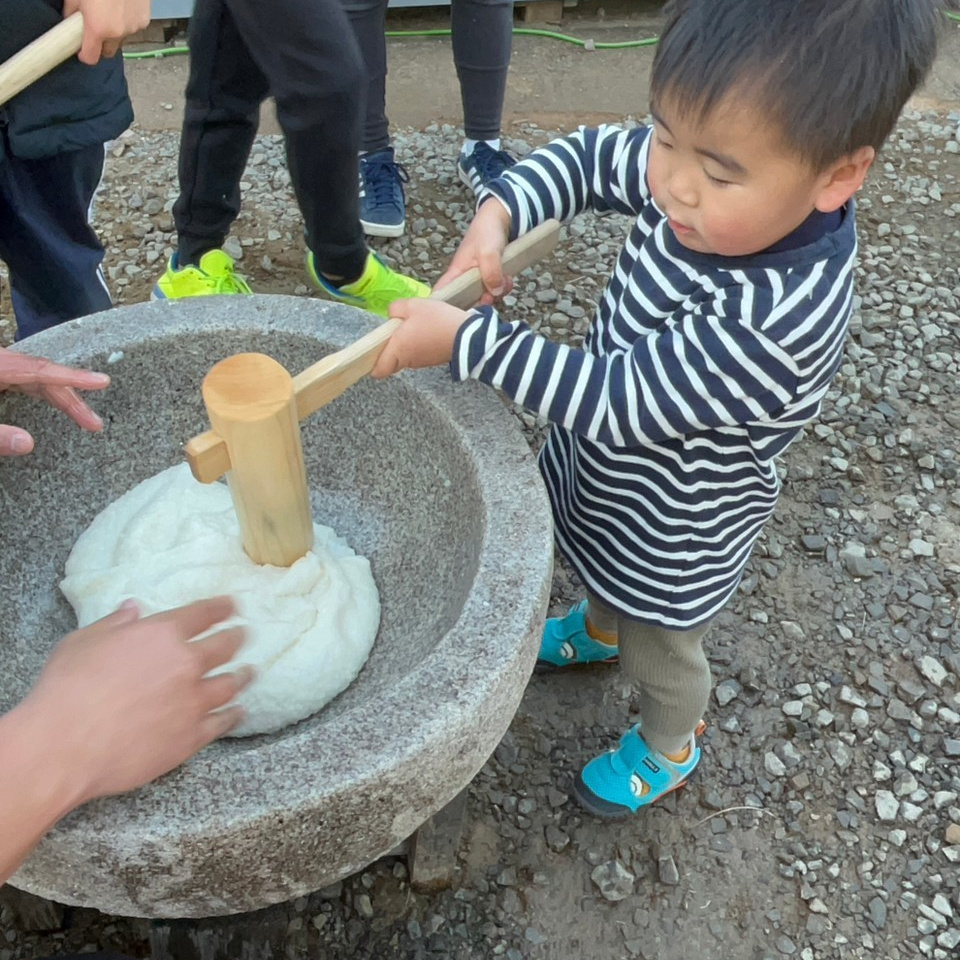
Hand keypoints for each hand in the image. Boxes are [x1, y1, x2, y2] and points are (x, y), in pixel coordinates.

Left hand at [0, 348, 109, 455]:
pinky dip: (44, 391)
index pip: (39, 369)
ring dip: (60, 397)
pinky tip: (56, 401)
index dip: (72, 376)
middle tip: (94, 423)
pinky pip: (24, 379)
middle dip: (70, 399)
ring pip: (35, 377)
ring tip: (84, 417)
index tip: (102, 381)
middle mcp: (0, 362)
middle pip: (42, 376)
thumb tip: (28, 444)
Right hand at [19, 596, 251, 804]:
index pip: (204, 614)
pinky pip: (223, 722)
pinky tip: (238, 711)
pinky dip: (233, 714)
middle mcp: (187, 664)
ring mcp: (193, 702)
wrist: (64, 747)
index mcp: (162, 634)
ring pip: (230, 684)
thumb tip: (133, 608)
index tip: (233, 606)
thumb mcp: (83, 642)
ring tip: (249, 673)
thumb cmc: (65, 690)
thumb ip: (115, 623)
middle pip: (226, 646)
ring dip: (242, 676)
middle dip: (238, 637)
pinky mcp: (192, 736)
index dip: (221, 608)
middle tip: (244, 635)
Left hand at [64, 0, 150, 63]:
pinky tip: (123, 6)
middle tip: (95, 30)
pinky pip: (132, 28)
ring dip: (115, 32)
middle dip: (101, 46)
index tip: (81, 50)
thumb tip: (70, 20)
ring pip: (121, 39)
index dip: (85, 55)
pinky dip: (126, 22)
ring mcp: (133, 28)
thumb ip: (71, 11)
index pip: (91, 58)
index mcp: (98, 29)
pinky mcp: (144, 20)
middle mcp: (117, 34)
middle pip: (108, 52)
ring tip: (111, 13)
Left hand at [371, 299, 468, 377]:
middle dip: (391, 346)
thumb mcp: (413, 305)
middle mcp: (408, 361)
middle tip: (396, 329)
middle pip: (391, 360)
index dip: (372, 363)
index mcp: (397, 350)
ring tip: (417, 324)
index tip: (373, 349)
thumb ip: (396, 308)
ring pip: (406, 355)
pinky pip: (420, 352)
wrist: (469, 336)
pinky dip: (421, 343)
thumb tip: (392, 315)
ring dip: (407, 342)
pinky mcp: (434, 359)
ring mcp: (422, 362)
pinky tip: (429, 329)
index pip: (377, 370)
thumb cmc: (438, 321)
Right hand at [434, 200, 511, 305]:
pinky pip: (494, 292)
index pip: (442, 296)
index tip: (458, 315)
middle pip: (466, 304)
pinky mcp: (489, 280)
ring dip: (497, 294)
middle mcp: (463, 281)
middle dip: (482, 304)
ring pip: (484, 299)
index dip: (445, 309)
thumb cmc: (487, 232)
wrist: (500, 219)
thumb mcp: (488, 252)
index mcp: (455, 274)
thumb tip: (494, 293)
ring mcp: (476, 281)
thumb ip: (490, 273)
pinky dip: (503, 288)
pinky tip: (508, 279)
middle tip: (493, 295)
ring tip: (505, 281)